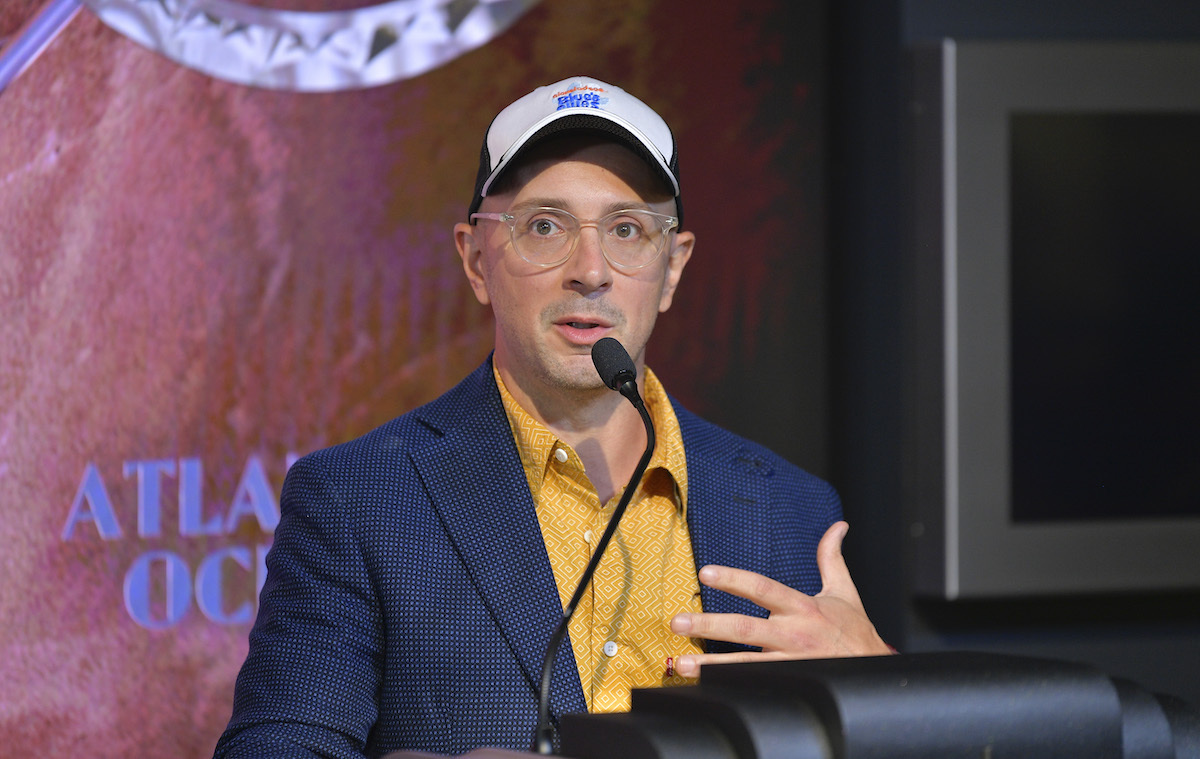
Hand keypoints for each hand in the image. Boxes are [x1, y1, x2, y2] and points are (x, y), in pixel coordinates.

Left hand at [669, 521, 891, 677]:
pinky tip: (706, 688)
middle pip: (746, 628)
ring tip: (681, 665)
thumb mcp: (845, 591)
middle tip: (677, 623)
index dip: (734, 580)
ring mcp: (790, 663)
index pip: (762, 588)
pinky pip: (756, 685)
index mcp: (802, 608)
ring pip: (745, 664)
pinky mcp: (789, 684)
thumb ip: (832, 557)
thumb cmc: (856, 632)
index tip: (706, 573)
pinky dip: (730, 687)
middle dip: (708, 625)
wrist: (878, 672)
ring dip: (711, 665)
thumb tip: (839, 525)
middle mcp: (793, 634)